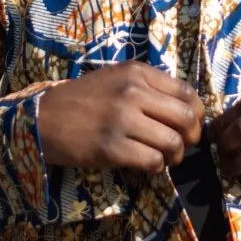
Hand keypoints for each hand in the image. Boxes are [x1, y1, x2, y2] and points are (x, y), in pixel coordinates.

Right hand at [37, 62, 204, 172]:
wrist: (43, 118)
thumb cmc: (83, 99)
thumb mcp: (117, 78)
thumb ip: (149, 86)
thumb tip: (185, 107)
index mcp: (137, 73)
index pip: (186, 92)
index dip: (197, 113)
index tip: (193, 125)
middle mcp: (133, 92)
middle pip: (186, 118)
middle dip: (192, 137)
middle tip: (184, 145)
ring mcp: (122, 120)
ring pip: (173, 142)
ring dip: (175, 155)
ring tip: (165, 157)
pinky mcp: (111, 148)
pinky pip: (153, 161)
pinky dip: (157, 168)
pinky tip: (148, 165)